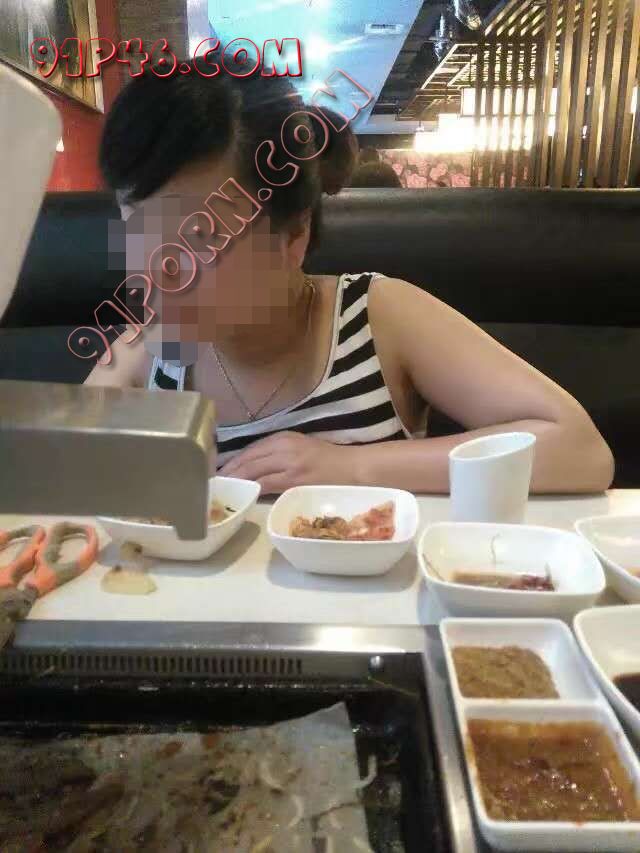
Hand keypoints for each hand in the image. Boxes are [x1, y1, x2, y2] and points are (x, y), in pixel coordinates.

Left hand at [218, 432, 358, 493]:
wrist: (355, 469)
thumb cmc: (330, 462)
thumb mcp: (301, 448)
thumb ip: (278, 455)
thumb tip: (253, 469)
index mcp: (284, 438)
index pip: (250, 449)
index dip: (232, 461)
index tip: (218, 471)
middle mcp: (283, 447)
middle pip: (247, 459)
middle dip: (228, 471)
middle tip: (212, 482)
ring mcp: (288, 463)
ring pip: (252, 471)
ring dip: (235, 480)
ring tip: (221, 489)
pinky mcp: (294, 479)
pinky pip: (265, 483)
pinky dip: (252, 488)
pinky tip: (243, 494)